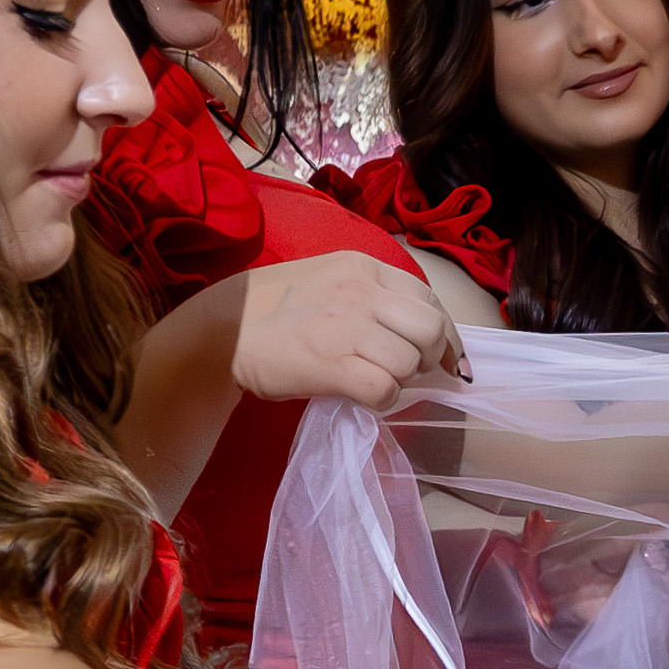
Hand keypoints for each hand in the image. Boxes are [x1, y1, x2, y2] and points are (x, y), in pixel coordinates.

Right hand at [229, 251, 463, 409]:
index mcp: (361, 267)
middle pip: (430, 327)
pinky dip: (384, 401)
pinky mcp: (332, 366)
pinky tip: (365, 397)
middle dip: (434, 355)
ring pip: (410, 361)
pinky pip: (385, 390)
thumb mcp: (327, 278)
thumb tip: (414, 330)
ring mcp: (347, 328)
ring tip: (379, 380)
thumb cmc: (271, 308)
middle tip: (417, 371)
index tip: (446, 355)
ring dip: (403, 380)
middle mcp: (360, 292)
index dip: (444, 331)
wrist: (222, 331)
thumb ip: (370, 294)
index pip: (426, 297)